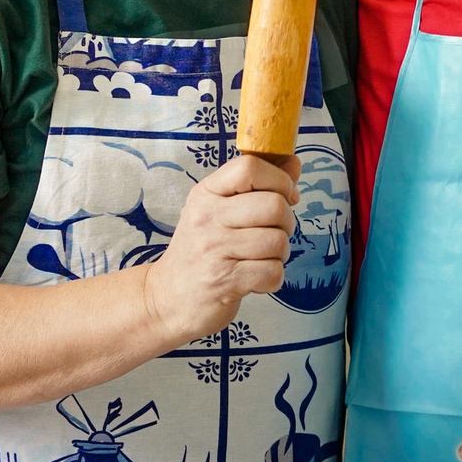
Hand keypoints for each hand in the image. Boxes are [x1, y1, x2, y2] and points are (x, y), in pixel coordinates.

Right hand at [142, 155, 298, 342]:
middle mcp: (207, 218)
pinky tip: (256, 279)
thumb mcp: (219, 210)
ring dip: (280, 254)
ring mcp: (214, 250)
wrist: (168, 298)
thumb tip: (294, 162)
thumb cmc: (200, 250)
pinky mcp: (224, 281)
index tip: (286, 197)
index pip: (250, 167)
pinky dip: (273, 279)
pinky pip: (273, 272)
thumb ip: (258, 185)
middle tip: (274, 234)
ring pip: (278, 241)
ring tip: (262, 258)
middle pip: (274, 205)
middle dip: (287, 222)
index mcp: (206, 194)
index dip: (280, 180)